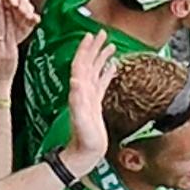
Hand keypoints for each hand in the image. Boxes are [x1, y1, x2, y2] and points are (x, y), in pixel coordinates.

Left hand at [57, 31, 116, 169]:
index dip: (86, 50)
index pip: (81, 64)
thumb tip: (77, 77)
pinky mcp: (96, 104)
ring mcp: (89, 97)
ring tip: (110, 46)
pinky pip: (102, 83)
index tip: (92, 35)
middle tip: (102, 34)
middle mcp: (82, 91)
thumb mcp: (80, 119)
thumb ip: (78, 99)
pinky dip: (106, 72)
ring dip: (101, 57)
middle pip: (87, 64)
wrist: (84, 155)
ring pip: (95, 71)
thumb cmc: (84, 139)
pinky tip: (113, 66)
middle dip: (94, 48)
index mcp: (79, 91)